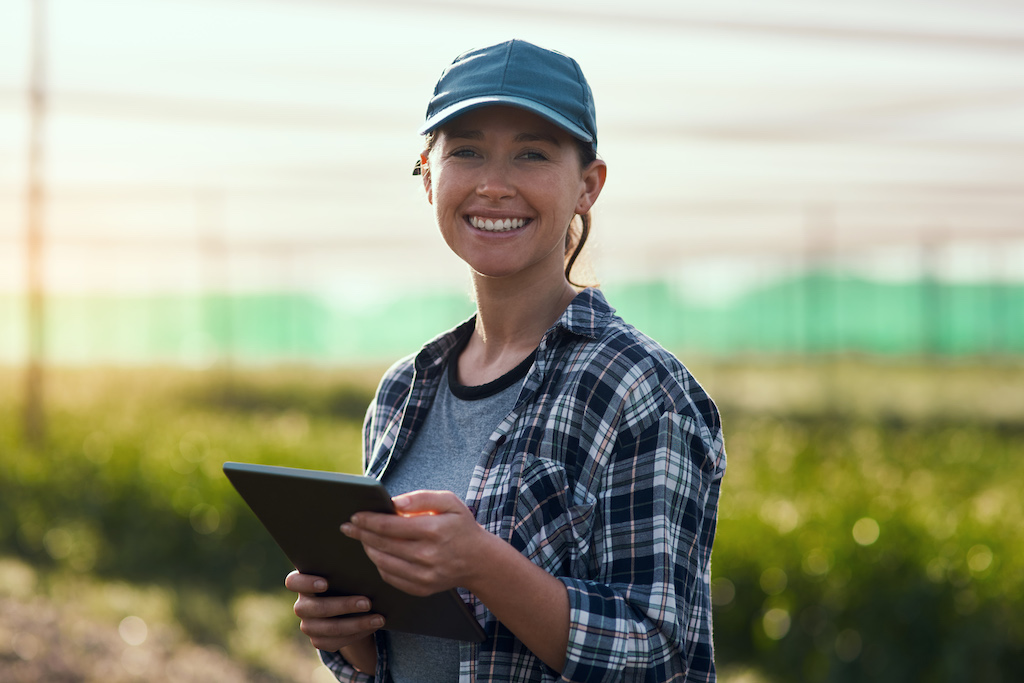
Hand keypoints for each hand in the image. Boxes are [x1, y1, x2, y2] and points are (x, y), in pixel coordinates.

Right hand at [284, 570, 380, 669]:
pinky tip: (372, 627)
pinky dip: (357, 635)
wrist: (349, 605)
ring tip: (378, 619)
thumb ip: (346, 568)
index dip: (306, 583)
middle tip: (368, 602)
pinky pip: (335, 642)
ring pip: (329, 628)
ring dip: (356, 624)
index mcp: (302, 583)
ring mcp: (308, 625)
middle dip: (344, 606)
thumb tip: (365, 567)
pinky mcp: (318, 640)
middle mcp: (302, 605)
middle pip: (316, 608)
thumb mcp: (345, 573)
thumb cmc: (347, 580)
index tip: (325, 583)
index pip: (293, 582)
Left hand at [341, 490, 485, 596]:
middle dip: (361, 534)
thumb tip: (394, 503)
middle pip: (382, 545)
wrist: (479, 560)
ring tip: (362, 538)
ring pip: (383, 563)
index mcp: (433, 530)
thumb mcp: (449, 502)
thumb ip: (421, 498)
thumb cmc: (461, 526)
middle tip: (348, 527)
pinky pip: (391, 577)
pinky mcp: (422, 589)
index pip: (390, 526)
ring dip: (368, 549)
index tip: (354, 516)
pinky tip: (378, 553)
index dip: (368, 521)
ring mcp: (424, 575)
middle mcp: (427, 555)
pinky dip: (380, 565)